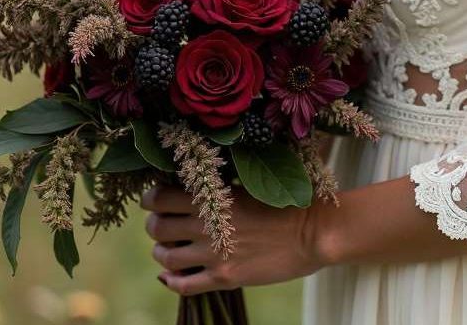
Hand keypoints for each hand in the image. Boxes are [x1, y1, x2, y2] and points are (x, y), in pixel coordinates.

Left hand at [140, 183, 326, 296]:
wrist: (314, 231)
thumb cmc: (289, 200)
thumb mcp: (253, 183)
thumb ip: (224, 184)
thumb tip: (200, 181)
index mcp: (214, 197)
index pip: (161, 197)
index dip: (152, 197)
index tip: (154, 198)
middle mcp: (207, 225)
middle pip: (158, 227)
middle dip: (153, 223)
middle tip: (158, 222)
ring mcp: (214, 254)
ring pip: (166, 257)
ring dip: (160, 252)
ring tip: (166, 248)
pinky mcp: (225, 277)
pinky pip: (184, 285)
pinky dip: (171, 281)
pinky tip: (171, 276)